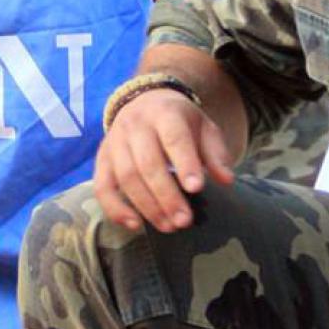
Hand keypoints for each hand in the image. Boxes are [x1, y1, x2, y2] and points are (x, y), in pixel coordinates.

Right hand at [94, 89, 234, 233]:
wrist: (144, 102)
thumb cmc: (179, 121)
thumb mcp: (203, 128)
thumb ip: (215, 154)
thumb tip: (226, 181)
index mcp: (165, 113)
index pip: (173, 138)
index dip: (184, 163)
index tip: (196, 188)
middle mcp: (135, 126)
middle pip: (148, 164)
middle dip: (166, 196)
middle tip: (184, 221)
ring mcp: (115, 142)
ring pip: (126, 178)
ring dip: (147, 206)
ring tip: (169, 226)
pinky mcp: (102, 160)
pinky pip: (102, 187)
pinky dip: (115, 209)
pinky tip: (135, 225)